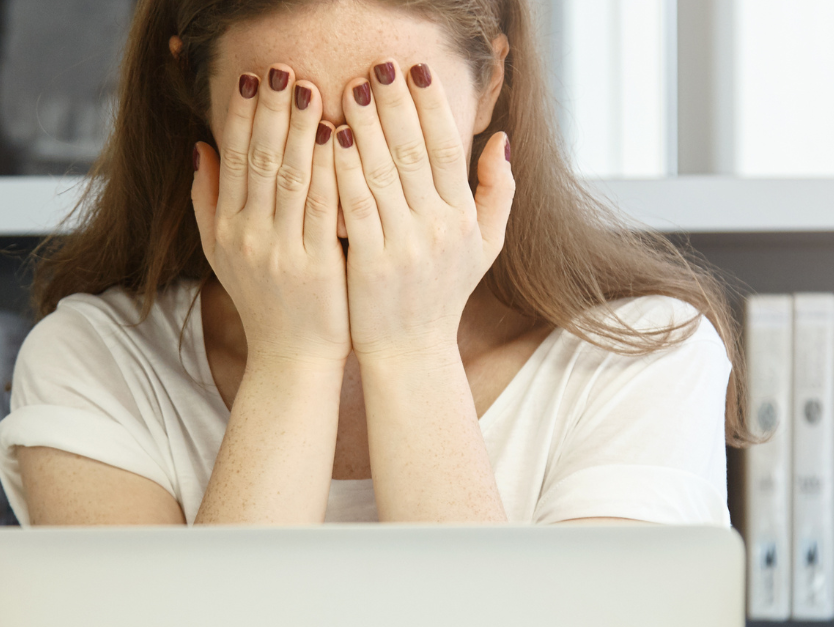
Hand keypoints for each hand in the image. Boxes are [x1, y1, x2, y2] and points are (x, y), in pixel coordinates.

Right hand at [190, 64, 347, 366]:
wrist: (292, 360)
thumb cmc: (264, 302)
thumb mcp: (221, 254)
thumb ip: (207, 200)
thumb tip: (198, 146)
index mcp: (226, 228)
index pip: (231, 159)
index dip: (239, 115)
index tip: (251, 78)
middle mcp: (248, 236)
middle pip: (257, 160)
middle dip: (269, 111)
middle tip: (281, 69)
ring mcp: (281, 251)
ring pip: (288, 178)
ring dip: (298, 129)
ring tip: (308, 88)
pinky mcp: (316, 264)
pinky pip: (321, 207)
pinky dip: (327, 169)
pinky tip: (336, 137)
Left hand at [333, 59, 514, 360]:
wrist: (411, 353)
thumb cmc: (442, 294)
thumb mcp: (485, 246)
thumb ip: (497, 192)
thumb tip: (501, 139)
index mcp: (463, 217)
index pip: (448, 147)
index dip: (432, 105)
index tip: (415, 69)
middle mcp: (439, 227)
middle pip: (414, 151)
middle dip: (395, 103)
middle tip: (376, 65)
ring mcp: (405, 245)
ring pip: (383, 172)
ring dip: (366, 125)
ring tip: (349, 89)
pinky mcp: (372, 263)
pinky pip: (356, 205)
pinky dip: (344, 168)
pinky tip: (331, 138)